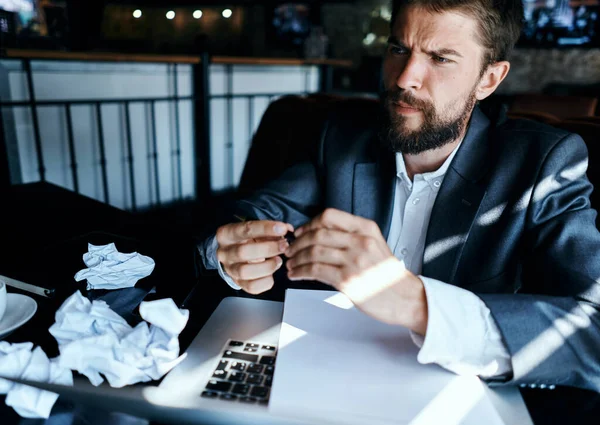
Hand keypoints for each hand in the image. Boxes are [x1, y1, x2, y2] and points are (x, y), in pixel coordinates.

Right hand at [216, 220, 293, 293]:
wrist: (235, 255)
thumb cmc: (247, 240)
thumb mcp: (255, 231)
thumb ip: (270, 230)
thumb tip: (286, 229)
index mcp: (226, 234)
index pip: (245, 230)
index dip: (266, 229)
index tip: (282, 229)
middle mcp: (224, 253)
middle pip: (243, 252)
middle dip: (268, 249)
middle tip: (284, 246)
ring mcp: (230, 270)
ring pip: (245, 272)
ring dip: (267, 266)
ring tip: (278, 260)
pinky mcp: (238, 283)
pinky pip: (251, 287)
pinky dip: (266, 281)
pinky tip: (272, 274)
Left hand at [284, 208, 427, 333]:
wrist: (404, 297)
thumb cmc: (387, 274)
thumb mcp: (374, 244)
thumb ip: (352, 236)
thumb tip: (320, 234)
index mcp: (366, 229)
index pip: (329, 216)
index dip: (309, 224)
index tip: (301, 232)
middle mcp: (360, 242)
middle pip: (317, 234)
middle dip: (298, 243)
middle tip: (290, 250)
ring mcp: (354, 261)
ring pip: (313, 252)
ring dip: (296, 258)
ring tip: (290, 264)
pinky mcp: (347, 280)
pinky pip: (315, 271)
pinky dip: (301, 271)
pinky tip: (296, 274)